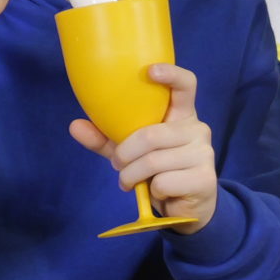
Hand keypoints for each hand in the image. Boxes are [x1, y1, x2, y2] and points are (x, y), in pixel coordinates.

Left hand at [70, 64, 217, 232]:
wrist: (185, 208)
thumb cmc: (159, 172)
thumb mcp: (130, 152)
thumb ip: (106, 139)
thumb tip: (75, 126)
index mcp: (182, 116)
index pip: (185, 85)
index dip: (171, 74)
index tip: (150, 71)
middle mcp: (197, 129)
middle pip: (151, 135)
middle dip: (125, 154)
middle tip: (118, 166)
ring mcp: (204, 153)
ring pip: (154, 161)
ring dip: (132, 175)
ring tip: (131, 182)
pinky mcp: (204, 178)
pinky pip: (163, 182)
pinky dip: (152, 191)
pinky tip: (159, 192)